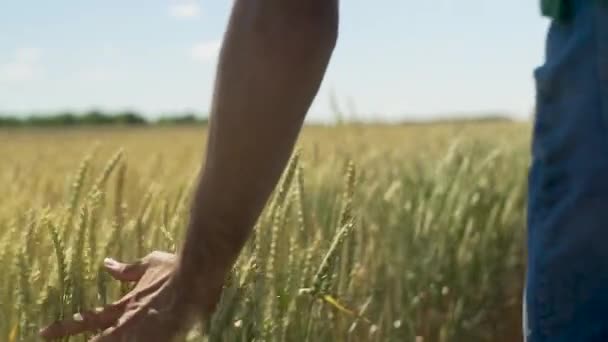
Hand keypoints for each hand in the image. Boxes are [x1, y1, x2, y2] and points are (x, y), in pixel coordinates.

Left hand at [40, 251, 219, 341]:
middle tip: (55, 336)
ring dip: (110, 341)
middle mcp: (130, 322)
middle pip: (99, 341)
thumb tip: (107, 263)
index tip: (44, 333)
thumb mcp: (147, 264)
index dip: (66, 326)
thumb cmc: (173, 267)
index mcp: (125, 305)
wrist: (194, 273)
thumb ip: (126, 269)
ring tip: (95, 341)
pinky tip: (137, 340)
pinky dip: (139, 341)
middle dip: (85, 341)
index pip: (89, 319)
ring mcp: (144, 332)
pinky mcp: (161, 337)